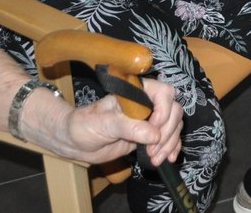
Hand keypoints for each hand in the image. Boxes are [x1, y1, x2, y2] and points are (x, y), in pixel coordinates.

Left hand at [64, 79, 181, 165]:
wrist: (77, 142)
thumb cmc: (85, 125)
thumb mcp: (105, 124)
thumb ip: (129, 126)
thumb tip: (154, 134)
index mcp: (136, 92)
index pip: (163, 93)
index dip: (164, 110)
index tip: (154, 128)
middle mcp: (146, 103)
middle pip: (173, 110)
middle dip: (167, 132)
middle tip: (152, 150)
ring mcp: (149, 120)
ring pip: (174, 126)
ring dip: (169, 143)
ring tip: (155, 159)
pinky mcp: (148, 136)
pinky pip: (169, 139)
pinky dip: (172, 148)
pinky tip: (168, 159)